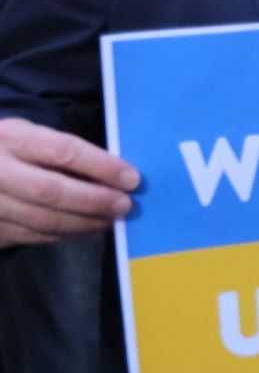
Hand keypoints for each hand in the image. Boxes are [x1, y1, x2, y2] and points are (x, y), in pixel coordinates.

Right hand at [0, 118, 139, 248]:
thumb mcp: (25, 136)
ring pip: (42, 219)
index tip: (132, 179)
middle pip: (52, 191)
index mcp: (11, 138)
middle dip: (94, 200)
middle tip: (125, 206)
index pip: (64, 152)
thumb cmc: (2, 149)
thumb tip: (113, 172)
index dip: (101, 166)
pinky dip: (63, 235)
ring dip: (83, 223)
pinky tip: (84, 230)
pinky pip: (31, 236)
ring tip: (111, 220)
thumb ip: (60, 151)